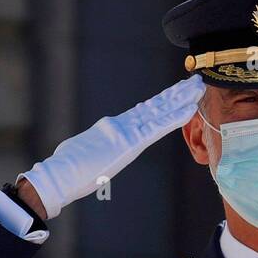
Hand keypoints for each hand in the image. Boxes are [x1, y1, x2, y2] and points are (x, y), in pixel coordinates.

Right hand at [18, 75, 204, 218]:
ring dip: (181, 99)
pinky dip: (175, 117)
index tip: (175, 94)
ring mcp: (125, 131)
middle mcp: (121, 125)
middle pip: (154, 107)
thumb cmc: (68, 171)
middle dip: (175, 94)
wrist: (59, 175)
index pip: (142, 114)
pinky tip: (189, 109)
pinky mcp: (129, 142)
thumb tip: (93, 153)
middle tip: (194, 82)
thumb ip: (96, 151)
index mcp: (113, 129)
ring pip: (159, 111)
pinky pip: (157, 128)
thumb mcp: (86, 157)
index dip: (161, 103)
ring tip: (197, 87)